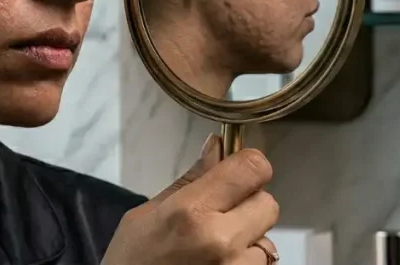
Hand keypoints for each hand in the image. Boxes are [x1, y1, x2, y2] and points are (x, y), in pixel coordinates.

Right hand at [102, 135, 278, 264]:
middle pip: (267, 202)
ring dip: (248, 238)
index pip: (252, 169)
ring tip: (214, 247)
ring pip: (267, 238)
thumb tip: (217, 147)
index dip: (248, 165)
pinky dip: (245, 261)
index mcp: (191, 212)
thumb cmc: (131, 261)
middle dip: (248, 203)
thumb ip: (190, 181)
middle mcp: (221, 240)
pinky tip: (218, 264)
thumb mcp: (147, 214)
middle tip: (219, 213)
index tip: (237, 170)